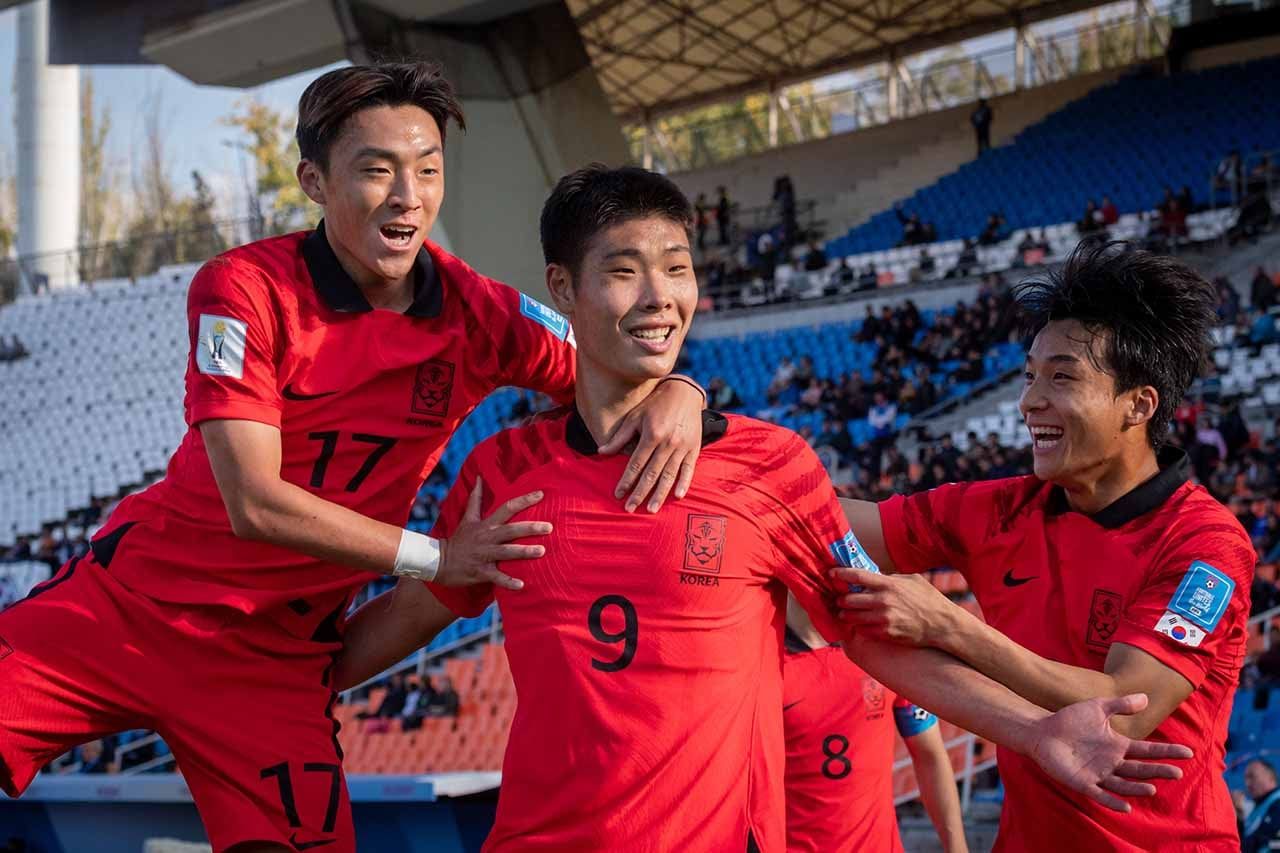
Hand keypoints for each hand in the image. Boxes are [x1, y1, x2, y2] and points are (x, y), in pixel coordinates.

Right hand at [436, 479, 550, 590]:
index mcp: (486, 524)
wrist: (438, 561)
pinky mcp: (480, 572)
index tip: (541, 495)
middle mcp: (487, 538)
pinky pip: (496, 577)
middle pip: (510, 530)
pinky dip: (508, 582)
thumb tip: (479, 478)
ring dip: (523, 552)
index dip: (524, 500)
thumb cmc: (459, 540)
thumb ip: (476, 498)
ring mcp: (484, 555)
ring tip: (541, 551)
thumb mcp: (467, 518)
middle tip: (549, 527)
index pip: (507, 508)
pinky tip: (521, 585)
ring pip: (506, 552)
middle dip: (530, 528)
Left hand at [599, 378, 703, 512]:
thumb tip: (601, 452)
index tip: (618, 494)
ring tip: (651, 509)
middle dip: (640, 493)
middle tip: (630, 509)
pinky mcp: (694, 448)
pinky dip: (683, 483)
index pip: (635, 464)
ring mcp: (682, 447)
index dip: (626, 480)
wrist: (684, 393)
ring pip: (669, 475)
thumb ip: (619, 437)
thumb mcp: (634, 417)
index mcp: (651, 435)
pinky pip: (688, 469)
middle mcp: (667, 443)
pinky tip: (677, 496)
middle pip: (651, 474)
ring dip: (660, 494)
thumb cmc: (655, 405)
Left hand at [833, 567, 954, 646]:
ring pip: (852, 617)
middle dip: (840, 599)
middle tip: (838, 598)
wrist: (942, 625)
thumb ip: (891, 577)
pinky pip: (862, 630)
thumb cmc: (929, 599)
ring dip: (844, 614)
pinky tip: (858, 624)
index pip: (857, 576)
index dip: (840, 574)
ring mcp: (883, 619)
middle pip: (849, 599)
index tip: (831, 574)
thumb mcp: (912, 579)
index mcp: (888, 584)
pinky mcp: (885, 634)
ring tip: (843, 613)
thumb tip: (874, 576)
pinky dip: (858, 626)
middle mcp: (883, 601)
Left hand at [1028, 694, 1192, 812]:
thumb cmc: (1069, 720)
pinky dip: (1112, 801)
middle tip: (1177, 772)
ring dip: (1137, 788)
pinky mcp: (1082, 783)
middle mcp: (1112, 762)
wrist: (1042, 731)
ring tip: (1152, 788)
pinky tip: (1126, 807)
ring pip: (1123, 784)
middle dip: (1158, 771)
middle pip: (1140, 769)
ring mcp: (1098, 773)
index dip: (1167, 752)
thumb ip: (1120, 705)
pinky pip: (1100, 794)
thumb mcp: (1097, 708)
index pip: (1148, 750)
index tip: (1188, 753)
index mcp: (1118, 745)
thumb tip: (1146, 697)